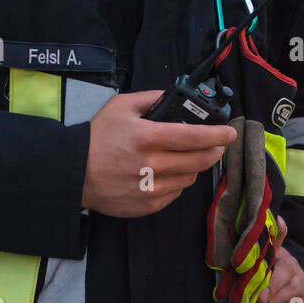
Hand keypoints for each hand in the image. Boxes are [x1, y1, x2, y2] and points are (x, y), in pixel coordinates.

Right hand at [82, 90, 236, 218]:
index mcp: (148, 137)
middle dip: (214, 151)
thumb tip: (174, 97)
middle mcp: (153, 164)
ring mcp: (151, 188)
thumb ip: (151, 98)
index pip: (195, 137)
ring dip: (195, 166)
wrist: (74, 172)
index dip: (218, 134)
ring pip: (190, 178)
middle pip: (200, 160)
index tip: (230, 132)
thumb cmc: (96, 137)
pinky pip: (176, 193)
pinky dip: (178, 182)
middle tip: (216, 145)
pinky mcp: (148, 204)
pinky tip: (168, 173)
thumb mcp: (120, 106)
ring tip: (186, 157)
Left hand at [247, 215, 303, 302]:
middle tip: (251, 291)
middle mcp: (295, 272)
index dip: (273, 249)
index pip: (280, 249)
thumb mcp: (274, 254)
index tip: (256, 256)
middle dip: (268, 282)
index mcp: (285, 257)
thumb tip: (275, 217)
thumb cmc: (280, 270)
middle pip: (284, 274)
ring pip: (285, 298)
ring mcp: (299, 293)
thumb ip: (272, 238)